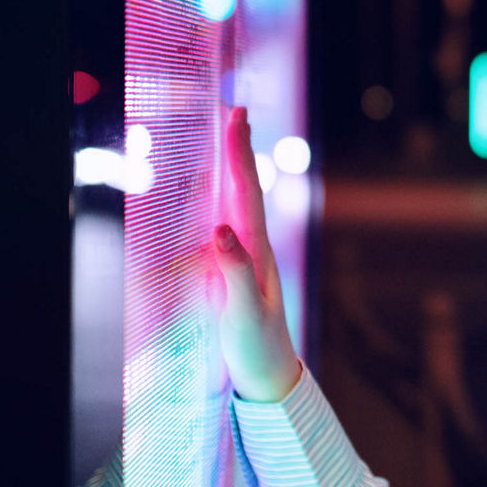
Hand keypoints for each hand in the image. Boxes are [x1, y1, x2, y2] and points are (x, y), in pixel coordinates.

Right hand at [212, 105, 303, 401]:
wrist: (270, 376)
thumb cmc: (256, 347)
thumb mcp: (242, 312)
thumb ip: (233, 272)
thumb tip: (220, 230)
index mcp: (258, 251)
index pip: (246, 193)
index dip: (239, 154)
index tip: (235, 117)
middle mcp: (255, 248)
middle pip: (245, 189)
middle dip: (239, 148)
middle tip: (235, 109)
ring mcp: (247, 259)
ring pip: (238, 203)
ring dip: (233, 168)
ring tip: (229, 136)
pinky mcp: (236, 272)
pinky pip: (228, 224)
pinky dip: (222, 198)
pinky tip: (217, 194)